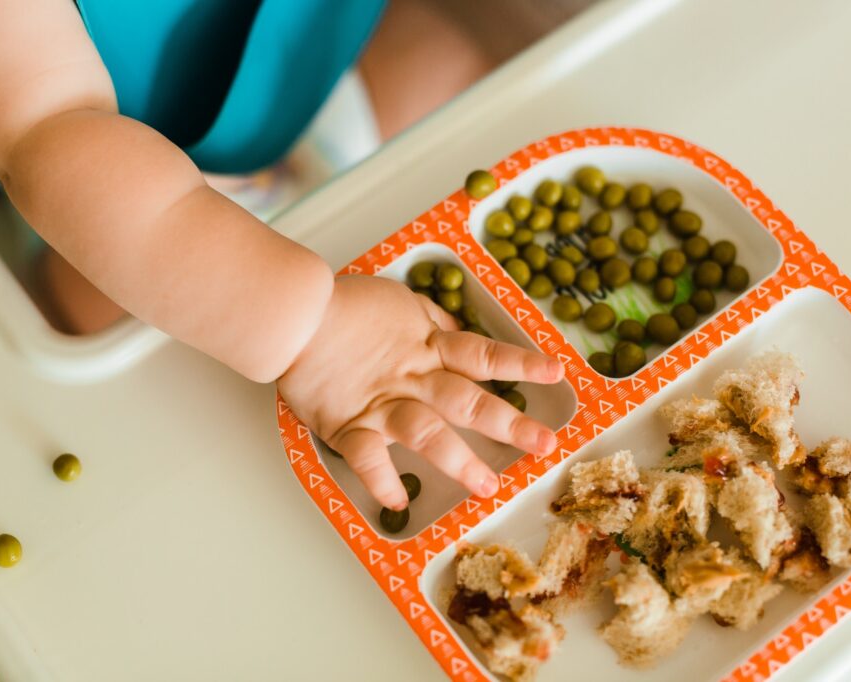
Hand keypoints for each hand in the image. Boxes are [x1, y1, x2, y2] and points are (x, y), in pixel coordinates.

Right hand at [277, 275, 564, 510]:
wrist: (295, 314)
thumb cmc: (343, 304)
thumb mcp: (398, 301)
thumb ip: (430, 320)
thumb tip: (458, 330)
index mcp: (426, 346)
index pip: (482, 355)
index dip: (520, 364)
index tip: (555, 374)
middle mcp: (413, 377)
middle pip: (468, 401)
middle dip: (509, 424)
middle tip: (544, 444)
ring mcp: (382, 402)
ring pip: (427, 432)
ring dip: (459, 460)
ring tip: (487, 486)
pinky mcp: (349, 423)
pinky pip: (367, 458)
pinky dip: (381, 481)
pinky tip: (396, 504)